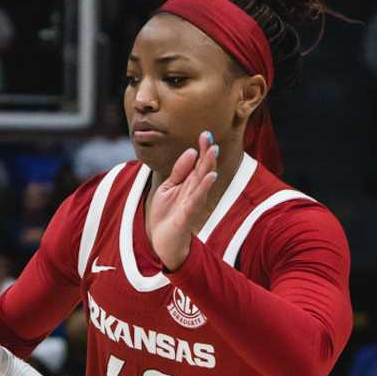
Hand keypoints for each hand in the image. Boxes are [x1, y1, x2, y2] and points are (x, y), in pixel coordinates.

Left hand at [146, 131, 221, 270]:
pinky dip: (204, 187)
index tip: (205, 133)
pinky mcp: (188, 214)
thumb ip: (179, 171)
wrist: (163, 242)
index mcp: (189, 184)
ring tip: (213, 151)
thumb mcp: (169, 187)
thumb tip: (191, 151)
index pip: (199, 163)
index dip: (202, 149)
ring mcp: (192, 202)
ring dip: (208, 166)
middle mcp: (194, 191)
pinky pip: (197, 199)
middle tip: (210, 138)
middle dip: (207, 154)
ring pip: (203, 181)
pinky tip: (210, 177)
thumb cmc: (167, 215)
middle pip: (203, 169)